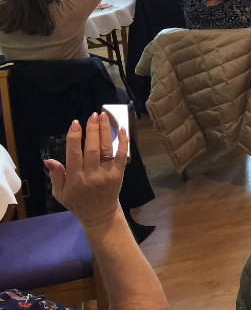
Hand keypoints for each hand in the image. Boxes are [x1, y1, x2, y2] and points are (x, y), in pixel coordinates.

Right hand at [44, 113, 127, 229]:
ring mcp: (107, 174)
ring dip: (106, 131)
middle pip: (92, 149)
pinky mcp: (119, 174)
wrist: (99, 214)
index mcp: (75, 178)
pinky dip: (123, 142)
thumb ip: (56, 175)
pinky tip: (122, 129)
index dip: (74, 138)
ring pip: (107, 150)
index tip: (75, 123)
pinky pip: (122, 156)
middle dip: (92, 130)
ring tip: (103, 116)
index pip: (74, 154)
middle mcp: (91, 175)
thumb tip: (48, 160)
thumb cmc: (78, 202)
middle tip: (92, 115)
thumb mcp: (60, 193)